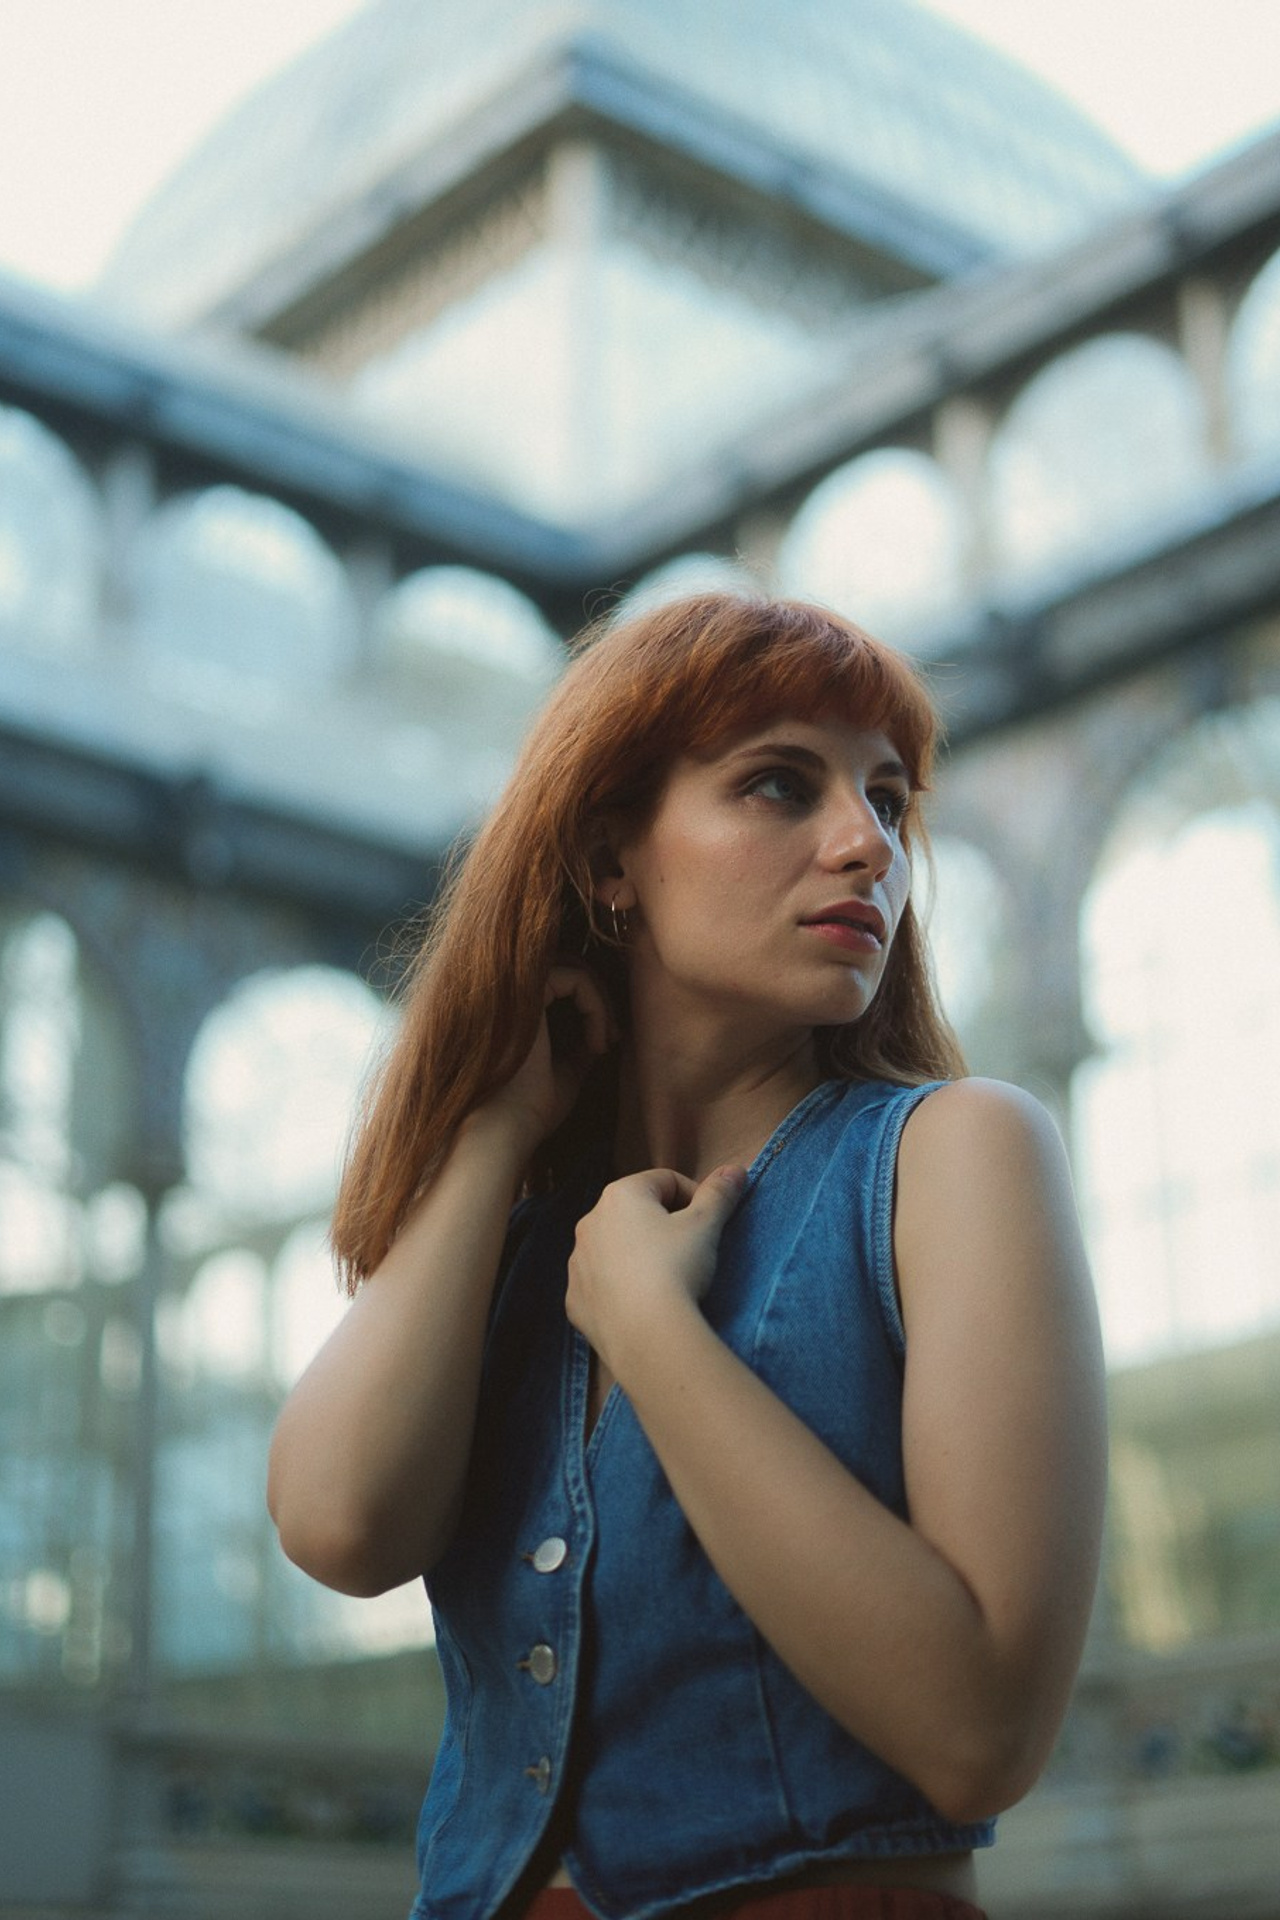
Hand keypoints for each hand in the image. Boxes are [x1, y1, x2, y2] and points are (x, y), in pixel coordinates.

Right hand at [472, 965, 616, 1151]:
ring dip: (601, 1003)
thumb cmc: (529, 1112)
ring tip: (604, 1043)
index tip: (606, 1045)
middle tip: (612, 1039)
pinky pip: (575, 978)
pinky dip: (597, 1007)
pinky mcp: (522, 993)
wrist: (501, 1134)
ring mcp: (513, 991)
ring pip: (574, 969)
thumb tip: (604, 1031)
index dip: (593, 1005)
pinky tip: (597, 1045)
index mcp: (516, 1011)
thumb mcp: (564, 1073)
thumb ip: (578, 1047)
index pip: (561, 983)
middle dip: (600, 999)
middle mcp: (510, 994)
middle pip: (569, 968)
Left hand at [566, 1163, 746, 1378]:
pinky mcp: (574, 1299)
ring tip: (666, 1280)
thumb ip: (719, 1193)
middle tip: (690, 1251)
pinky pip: (600, 1285)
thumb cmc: (677, 1267)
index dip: (694, 1197)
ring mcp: (578, 1262)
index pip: (665, 1181)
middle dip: (663, 1226)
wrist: (647, 1334)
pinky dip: (619, 1289)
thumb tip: (735, 1169)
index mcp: (619, 1196)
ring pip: (614, 1249)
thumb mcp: (706, 1225)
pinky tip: (642, 1304)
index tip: (710, 1222)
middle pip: (635, 1213)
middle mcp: (589, 1222)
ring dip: (638, 1256)